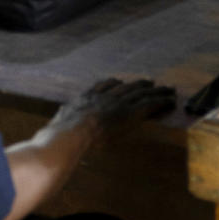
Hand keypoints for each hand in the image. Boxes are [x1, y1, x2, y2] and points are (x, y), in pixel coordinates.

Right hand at [51, 78, 175, 141]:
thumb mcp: (54, 128)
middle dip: (138, 84)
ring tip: (166, 88)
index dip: (114, 84)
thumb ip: (56, 129)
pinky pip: (150, 103)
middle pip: (125, 87)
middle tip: (148, 81)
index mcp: (85, 99)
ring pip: (141, 92)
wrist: (68, 137)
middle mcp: (103, 97)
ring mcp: (117, 103)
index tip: (119, 82)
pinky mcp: (130, 112)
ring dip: (155, 89)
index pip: (102, 86)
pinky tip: (171, 98)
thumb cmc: (58, 138)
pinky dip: (162, 100)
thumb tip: (47, 137)